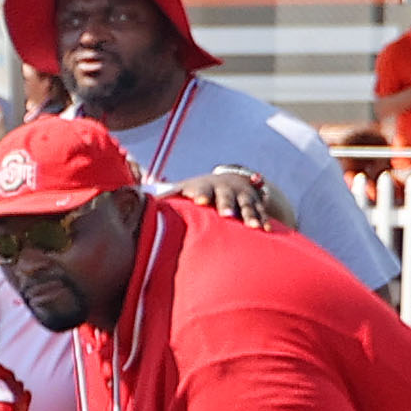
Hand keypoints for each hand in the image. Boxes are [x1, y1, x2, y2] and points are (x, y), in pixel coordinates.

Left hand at [172, 167, 293, 231]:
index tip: (198, 200)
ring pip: (247, 205)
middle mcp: (225, 189)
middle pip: (226, 196)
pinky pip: (261, 212)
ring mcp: (242, 196)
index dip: (201, 193)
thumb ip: (167, 195)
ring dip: (250, 215)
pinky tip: (266, 231)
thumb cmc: (198, 191)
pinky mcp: (256, 204)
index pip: (202, 188)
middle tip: (226, 215)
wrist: (230, 180)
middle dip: (226, 204)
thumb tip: (144, 201)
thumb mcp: (184, 190)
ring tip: (253, 227)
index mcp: (204, 186)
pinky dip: (263, 220)